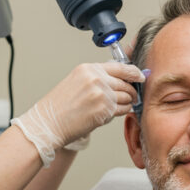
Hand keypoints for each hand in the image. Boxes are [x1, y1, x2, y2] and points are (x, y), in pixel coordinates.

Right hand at [12, 62, 144, 165]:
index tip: (140, 76)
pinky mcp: (104, 110)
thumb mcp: (76, 81)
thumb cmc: (59, 106)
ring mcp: (101, 94)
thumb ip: (97, 77)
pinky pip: (123, 110)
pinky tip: (110, 114)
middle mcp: (96, 79)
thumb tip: (120, 79)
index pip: (121, 66)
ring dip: (127, 103)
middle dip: (131, 91)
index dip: (134, 72)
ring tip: (116, 107)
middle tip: (131, 96)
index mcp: (89, 69)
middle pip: (126, 82)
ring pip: (127, 97)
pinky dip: (121, 112)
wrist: (48, 123)